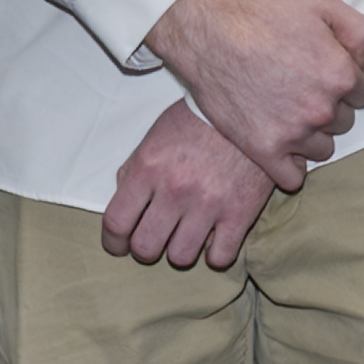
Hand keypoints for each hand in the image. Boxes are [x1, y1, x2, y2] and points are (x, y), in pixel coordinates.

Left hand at [101, 102, 273, 268]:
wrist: (250, 106)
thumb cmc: (199, 121)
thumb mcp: (156, 136)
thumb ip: (135, 170)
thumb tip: (125, 205)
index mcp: (149, 167)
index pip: (116, 222)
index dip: (113, 242)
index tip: (119, 246)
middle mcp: (176, 188)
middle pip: (145, 247)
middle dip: (146, 247)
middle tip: (156, 238)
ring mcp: (209, 203)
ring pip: (180, 257)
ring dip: (181, 250)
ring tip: (187, 234)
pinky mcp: (241, 212)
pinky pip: (219, 258)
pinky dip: (214, 254)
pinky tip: (214, 238)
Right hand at [146, 0, 363, 188]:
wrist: (208, 32)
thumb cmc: (261, 14)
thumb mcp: (321, 1)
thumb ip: (358, 28)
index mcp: (340, 74)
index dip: (347, 79)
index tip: (324, 71)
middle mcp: (321, 109)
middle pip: (344, 120)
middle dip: (330, 104)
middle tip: (302, 85)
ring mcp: (293, 133)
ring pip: (322, 148)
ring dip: (312, 133)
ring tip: (289, 110)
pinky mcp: (264, 150)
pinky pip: (293, 177)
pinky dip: (292, 165)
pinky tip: (283, 145)